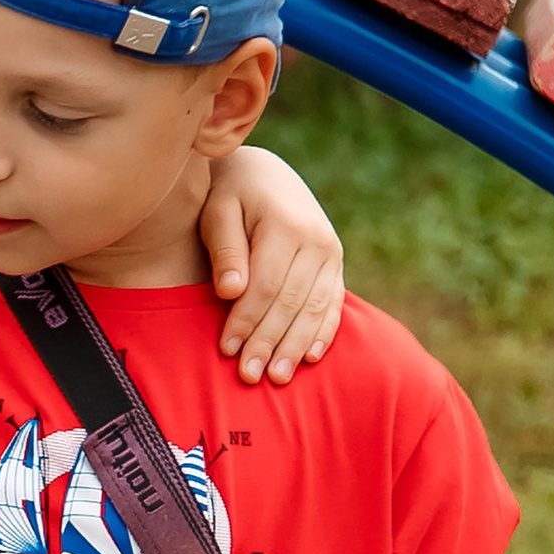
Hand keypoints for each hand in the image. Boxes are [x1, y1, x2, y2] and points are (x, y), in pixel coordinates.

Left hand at [199, 144, 345, 385]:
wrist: (265, 174)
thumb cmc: (230, 195)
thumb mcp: (218, 211)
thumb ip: (225, 249)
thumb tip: (231, 291)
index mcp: (287, 225)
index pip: (265, 286)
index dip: (246, 320)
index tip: (226, 349)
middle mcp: (317, 239)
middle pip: (292, 303)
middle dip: (269, 342)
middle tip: (249, 377)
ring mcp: (331, 252)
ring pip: (315, 308)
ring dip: (295, 346)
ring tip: (277, 379)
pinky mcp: (336, 264)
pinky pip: (334, 303)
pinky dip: (323, 332)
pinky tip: (309, 358)